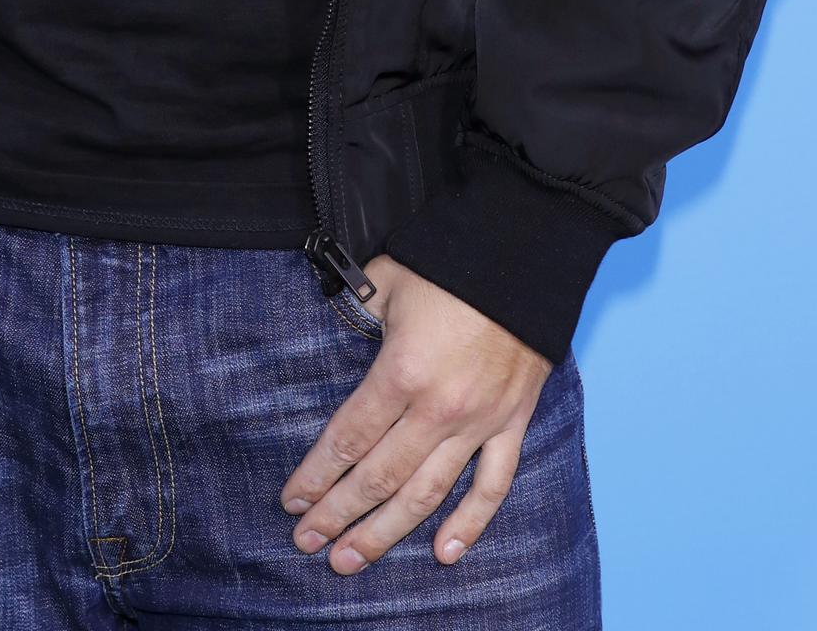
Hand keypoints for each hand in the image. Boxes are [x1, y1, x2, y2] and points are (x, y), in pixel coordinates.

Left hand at [279, 254, 550, 573]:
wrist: (524, 256)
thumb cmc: (450, 264)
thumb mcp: (387, 279)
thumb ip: (357, 309)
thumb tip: (334, 323)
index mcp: (401, 373)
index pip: (348, 438)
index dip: (316, 475)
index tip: (292, 501)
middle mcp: (438, 409)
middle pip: (379, 477)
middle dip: (339, 514)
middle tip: (308, 543)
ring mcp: (479, 423)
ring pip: (427, 494)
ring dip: (387, 532)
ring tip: (352, 559)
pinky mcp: (512, 424)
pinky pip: (492, 486)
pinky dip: (470, 524)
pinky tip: (444, 553)